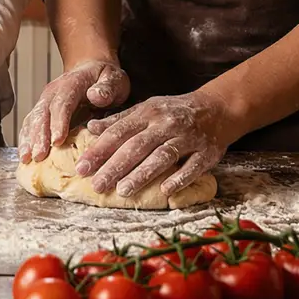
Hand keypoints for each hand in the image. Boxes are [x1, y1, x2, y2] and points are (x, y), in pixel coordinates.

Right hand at [16, 59, 129, 163]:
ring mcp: (45, 101)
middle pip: (43, 113)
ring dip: (29, 139)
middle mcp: (53, 91)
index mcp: (71, 83)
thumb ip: (108, 87)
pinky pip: (30, 125)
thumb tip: (95, 95)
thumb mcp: (114, 79)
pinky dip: (26, 140)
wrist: (91, 71)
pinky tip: (25, 155)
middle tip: (38, 156)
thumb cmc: (104, 79)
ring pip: (32, 120)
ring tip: (27, 158)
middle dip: (39, 136)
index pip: (62, 103)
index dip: (58, 122)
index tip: (57, 141)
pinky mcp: (42, 112)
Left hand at [77, 89, 236, 197]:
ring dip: (142, 174)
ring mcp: (187, 138)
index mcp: (148, 113)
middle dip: (115, 166)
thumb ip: (120, 120)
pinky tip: (165, 190)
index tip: (81, 167)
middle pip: (137, 146)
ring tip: (123, 190)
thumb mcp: (147, 108)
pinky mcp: (207, 152)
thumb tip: (91, 128)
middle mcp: (166, 124)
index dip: (99, 150)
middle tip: (96, 185)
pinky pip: (193, 166)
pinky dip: (179, 178)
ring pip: (162, 156)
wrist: (217, 107)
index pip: (119, 132)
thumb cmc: (174, 112)